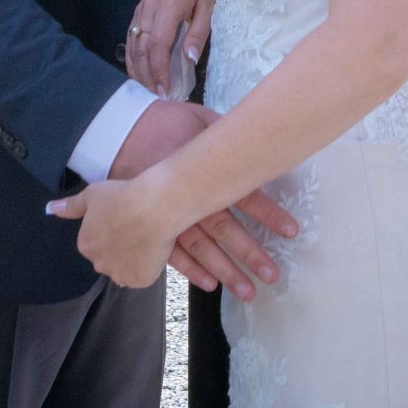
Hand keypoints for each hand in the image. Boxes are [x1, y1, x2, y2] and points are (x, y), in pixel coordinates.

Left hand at [47, 178, 176, 290]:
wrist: (154, 206)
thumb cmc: (122, 196)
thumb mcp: (91, 195)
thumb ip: (70, 206)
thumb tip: (50, 209)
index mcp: (86, 245)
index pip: (94, 243)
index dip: (108, 232)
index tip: (119, 220)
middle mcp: (99, 264)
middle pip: (107, 259)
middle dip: (117, 248)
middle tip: (133, 229)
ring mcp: (121, 274)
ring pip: (124, 269)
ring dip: (131, 260)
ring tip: (144, 238)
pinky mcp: (141, 280)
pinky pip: (142, 276)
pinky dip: (146, 266)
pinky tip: (152, 249)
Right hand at [110, 100, 294, 300]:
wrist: (116, 130)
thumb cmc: (161, 123)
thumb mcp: (196, 118)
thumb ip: (223, 134)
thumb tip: (256, 139)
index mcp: (200, 166)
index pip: (241, 191)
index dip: (267, 212)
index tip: (290, 231)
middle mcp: (184, 193)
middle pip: (222, 227)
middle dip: (248, 252)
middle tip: (271, 274)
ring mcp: (164, 212)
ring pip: (199, 246)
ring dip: (224, 270)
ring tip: (246, 290)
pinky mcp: (148, 224)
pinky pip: (171, 252)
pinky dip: (190, 268)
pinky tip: (209, 282)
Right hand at [127, 0, 212, 95]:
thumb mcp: (210, 5)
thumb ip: (199, 32)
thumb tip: (189, 59)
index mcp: (168, 6)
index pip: (157, 45)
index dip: (158, 70)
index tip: (164, 89)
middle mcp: (149, 7)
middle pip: (141, 47)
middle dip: (146, 74)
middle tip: (155, 96)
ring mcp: (142, 7)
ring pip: (132, 42)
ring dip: (137, 67)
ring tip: (145, 88)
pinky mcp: (141, 7)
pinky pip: (131, 34)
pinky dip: (132, 54)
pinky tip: (137, 68)